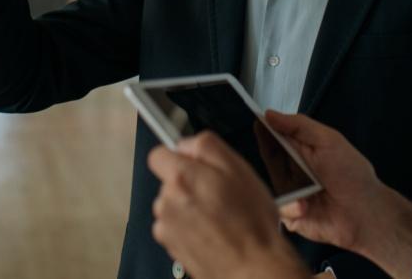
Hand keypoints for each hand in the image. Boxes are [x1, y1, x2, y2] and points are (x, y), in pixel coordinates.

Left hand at [148, 132, 311, 278]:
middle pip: (168, 181)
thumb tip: (186, 144)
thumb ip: (206, 145)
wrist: (253, 267)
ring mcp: (166, 226)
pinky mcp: (170, 246)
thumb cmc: (251, 223)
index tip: (193, 165)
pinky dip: (188, 227)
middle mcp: (167, 201)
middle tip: (218, 194)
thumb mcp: (239, 167)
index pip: (158, 154)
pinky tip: (211, 232)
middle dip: (188, 184)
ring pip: (172, 205)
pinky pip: (175, 227)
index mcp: (181, 177)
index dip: (177, 157)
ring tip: (218, 217)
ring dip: (188, 207)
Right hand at [268, 112, 411, 277]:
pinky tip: (305, 205)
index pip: (276, 137)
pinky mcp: (291, 217)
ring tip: (303, 184)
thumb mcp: (328, 140)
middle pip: (270, 158)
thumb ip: (299, 125)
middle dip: (269, 153)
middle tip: (277, 149)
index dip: (265, 129)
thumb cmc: (352, 174)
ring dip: (285, 182)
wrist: (366, 212)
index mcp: (302, 151)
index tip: (257, 120)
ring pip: (271, 183)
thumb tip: (270, 114)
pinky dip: (291, 206)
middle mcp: (293, 171)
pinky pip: (280, 209)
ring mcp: (291, 194)